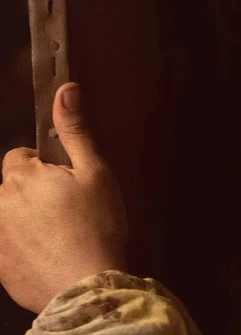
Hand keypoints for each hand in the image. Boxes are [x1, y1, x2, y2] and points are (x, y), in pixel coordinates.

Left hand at [0, 82, 127, 312]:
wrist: (86, 285)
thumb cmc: (96, 227)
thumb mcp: (95, 172)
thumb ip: (76, 131)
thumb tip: (66, 90)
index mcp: (22, 176)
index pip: (20, 157)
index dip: (46, 168)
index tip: (66, 184)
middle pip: (12, 187)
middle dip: (35, 194)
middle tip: (69, 211)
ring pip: (9, 216)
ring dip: (27, 221)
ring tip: (60, 235)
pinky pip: (8, 245)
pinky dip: (24, 248)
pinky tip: (49, 254)